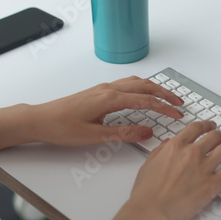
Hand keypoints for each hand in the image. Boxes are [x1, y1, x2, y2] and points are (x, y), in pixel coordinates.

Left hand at [35, 76, 184, 146]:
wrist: (40, 119)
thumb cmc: (62, 128)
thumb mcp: (95, 136)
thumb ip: (123, 134)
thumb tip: (147, 132)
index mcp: (109, 99)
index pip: (145, 100)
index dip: (164, 107)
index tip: (178, 114)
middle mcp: (108, 89)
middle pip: (144, 86)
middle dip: (164, 93)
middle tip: (180, 103)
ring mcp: (102, 88)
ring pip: (135, 82)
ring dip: (153, 88)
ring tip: (166, 97)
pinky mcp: (98, 92)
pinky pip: (126, 84)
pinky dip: (141, 87)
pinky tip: (142, 95)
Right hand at [127, 121, 220, 219]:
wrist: (152, 212)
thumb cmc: (147, 193)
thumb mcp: (149, 164)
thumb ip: (161, 151)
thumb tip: (168, 144)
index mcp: (176, 146)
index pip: (197, 128)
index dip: (207, 124)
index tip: (211, 126)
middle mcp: (192, 153)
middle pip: (215, 135)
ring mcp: (204, 168)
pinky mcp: (213, 184)